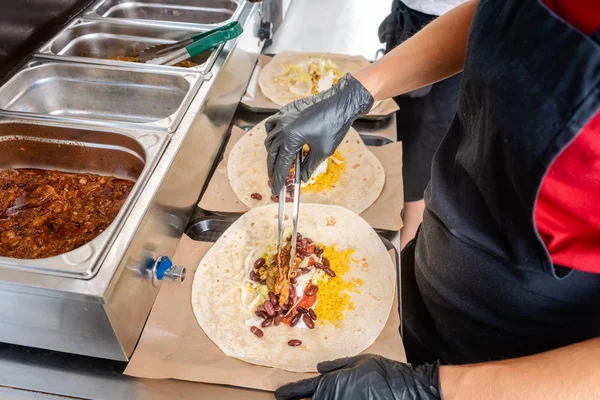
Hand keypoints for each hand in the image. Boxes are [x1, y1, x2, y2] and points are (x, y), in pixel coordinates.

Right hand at [264, 74, 373, 193]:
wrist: (340, 102)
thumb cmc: (334, 126)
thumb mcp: (323, 151)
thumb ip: (309, 166)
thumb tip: (303, 178)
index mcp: (290, 139)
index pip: (281, 165)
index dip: (279, 180)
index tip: (277, 190)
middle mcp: (282, 128)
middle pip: (272, 154)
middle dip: (273, 169)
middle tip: (275, 180)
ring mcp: (282, 118)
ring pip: (270, 140)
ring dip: (272, 154)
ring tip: (278, 163)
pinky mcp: (286, 111)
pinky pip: (272, 125)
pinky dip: (272, 135)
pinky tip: (278, 141)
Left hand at [275, 354, 441, 399]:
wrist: (405, 391)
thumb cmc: (382, 373)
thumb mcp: (358, 361)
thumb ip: (336, 365)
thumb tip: (319, 368)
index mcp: (331, 384)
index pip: (302, 390)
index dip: (288, 393)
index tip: (278, 394)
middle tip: (290, 398)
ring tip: (321, 395)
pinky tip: (342, 396)